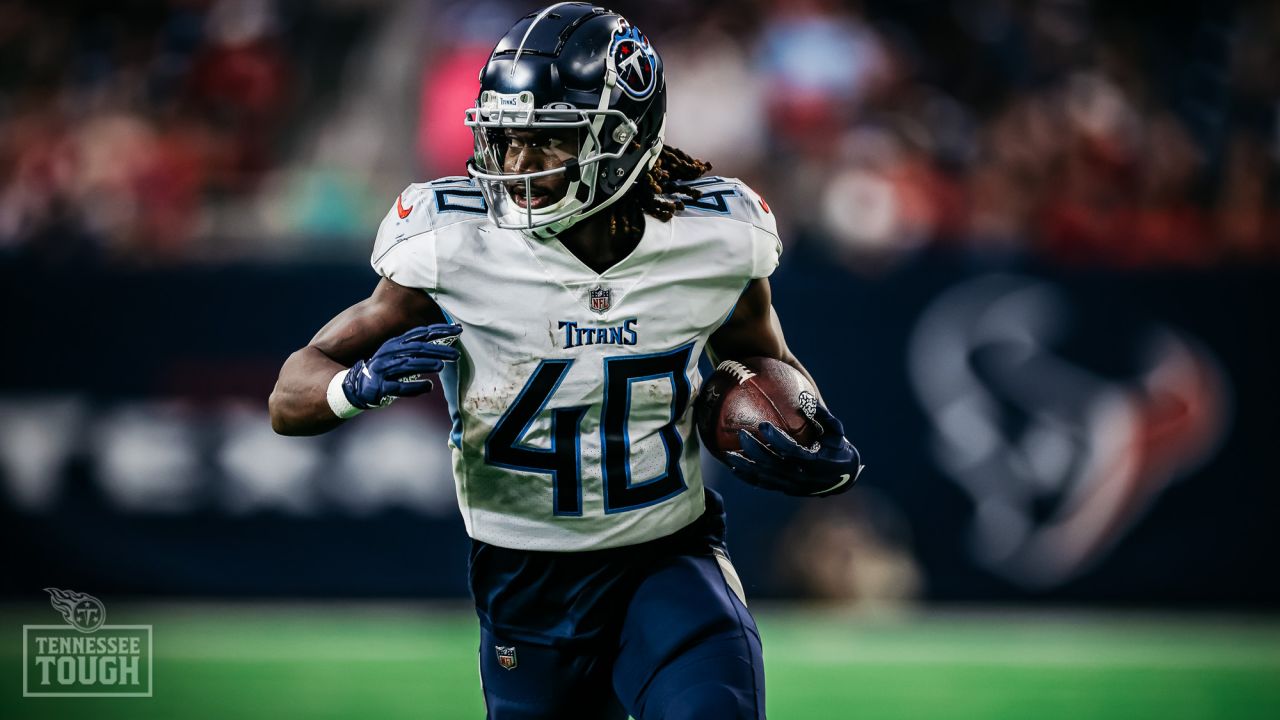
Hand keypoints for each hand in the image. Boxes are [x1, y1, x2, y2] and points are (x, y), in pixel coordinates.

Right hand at [342, 324, 461, 409]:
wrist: (356, 386)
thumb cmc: (384, 370)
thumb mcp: (399, 356)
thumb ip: (418, 352)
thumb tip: (442, 351)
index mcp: (396, 344)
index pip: (421, 334)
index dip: (439, 331)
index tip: (458, 330)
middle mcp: (390, 353)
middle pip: (417, 349)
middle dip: (438, 350)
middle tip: (456, 354)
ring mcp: (384, 369)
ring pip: (408, 365)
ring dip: (425, 364)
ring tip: (441, 366)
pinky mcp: (381, 387)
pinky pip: (399, 387)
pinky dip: (414, 387)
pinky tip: (428, 386)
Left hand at [722, 404, 862, 496]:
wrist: (843, 478)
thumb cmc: (838, 449)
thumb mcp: (836, 432)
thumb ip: (824, 417)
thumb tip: (806, 399)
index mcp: (814, 461)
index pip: (791, 450)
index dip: (776, 439)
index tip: (762, 425)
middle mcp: (801, 476)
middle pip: (773, 464)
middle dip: (755, 450)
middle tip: (741, 434)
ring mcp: (792, 486)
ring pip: (765, 477)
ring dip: (746, 466)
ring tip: (727, 454)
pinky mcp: (786, 490)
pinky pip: (764, 485)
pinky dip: (748, 477)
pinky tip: (734, 468)